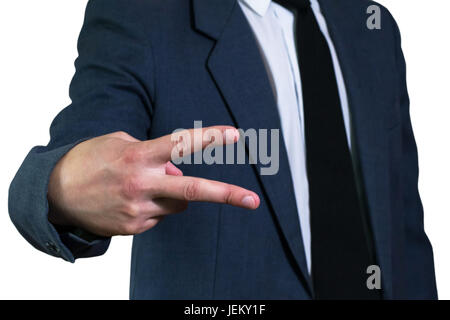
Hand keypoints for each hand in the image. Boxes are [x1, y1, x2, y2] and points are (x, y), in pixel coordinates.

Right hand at [47, 127, 259, 236]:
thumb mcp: (119, 142)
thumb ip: (154, 153)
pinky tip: (129, 200)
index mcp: (137, 155)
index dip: (209, 138)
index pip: (180, 144)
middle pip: (193, 190)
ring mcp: (138, 208)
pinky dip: (153, 206)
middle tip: (253, 201)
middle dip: (226, 195)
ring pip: (178, 203)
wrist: (56, 193)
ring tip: (141, 186)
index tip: (235, 134)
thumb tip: (178, 171)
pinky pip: (160, 215)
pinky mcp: (135, 227)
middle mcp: (141, 183)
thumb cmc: (91, 160)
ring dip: (171, 193)